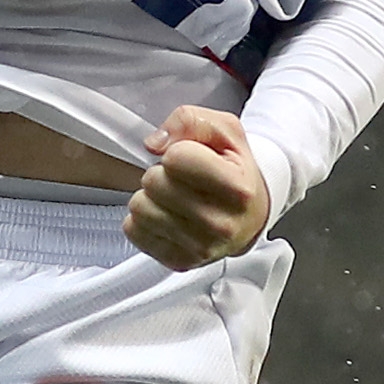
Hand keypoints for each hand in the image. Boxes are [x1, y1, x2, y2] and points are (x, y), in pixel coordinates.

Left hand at [125, 106, 273, 269]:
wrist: (251, 214)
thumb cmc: (235, 170)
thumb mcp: (224, 131)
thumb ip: (189, 121)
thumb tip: (155, 143)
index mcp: (237, 189)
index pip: (176, 158)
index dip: (177, 150)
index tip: (191, 157)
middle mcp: (221, 224)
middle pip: (153, 182)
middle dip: (161, 173)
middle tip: (181, 179)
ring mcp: (200, 247)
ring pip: (139, 207)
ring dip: (150, 197)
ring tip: (173, 197)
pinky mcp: (179, 261)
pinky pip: (133, 230)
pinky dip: (145, 219)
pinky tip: (168, 216)